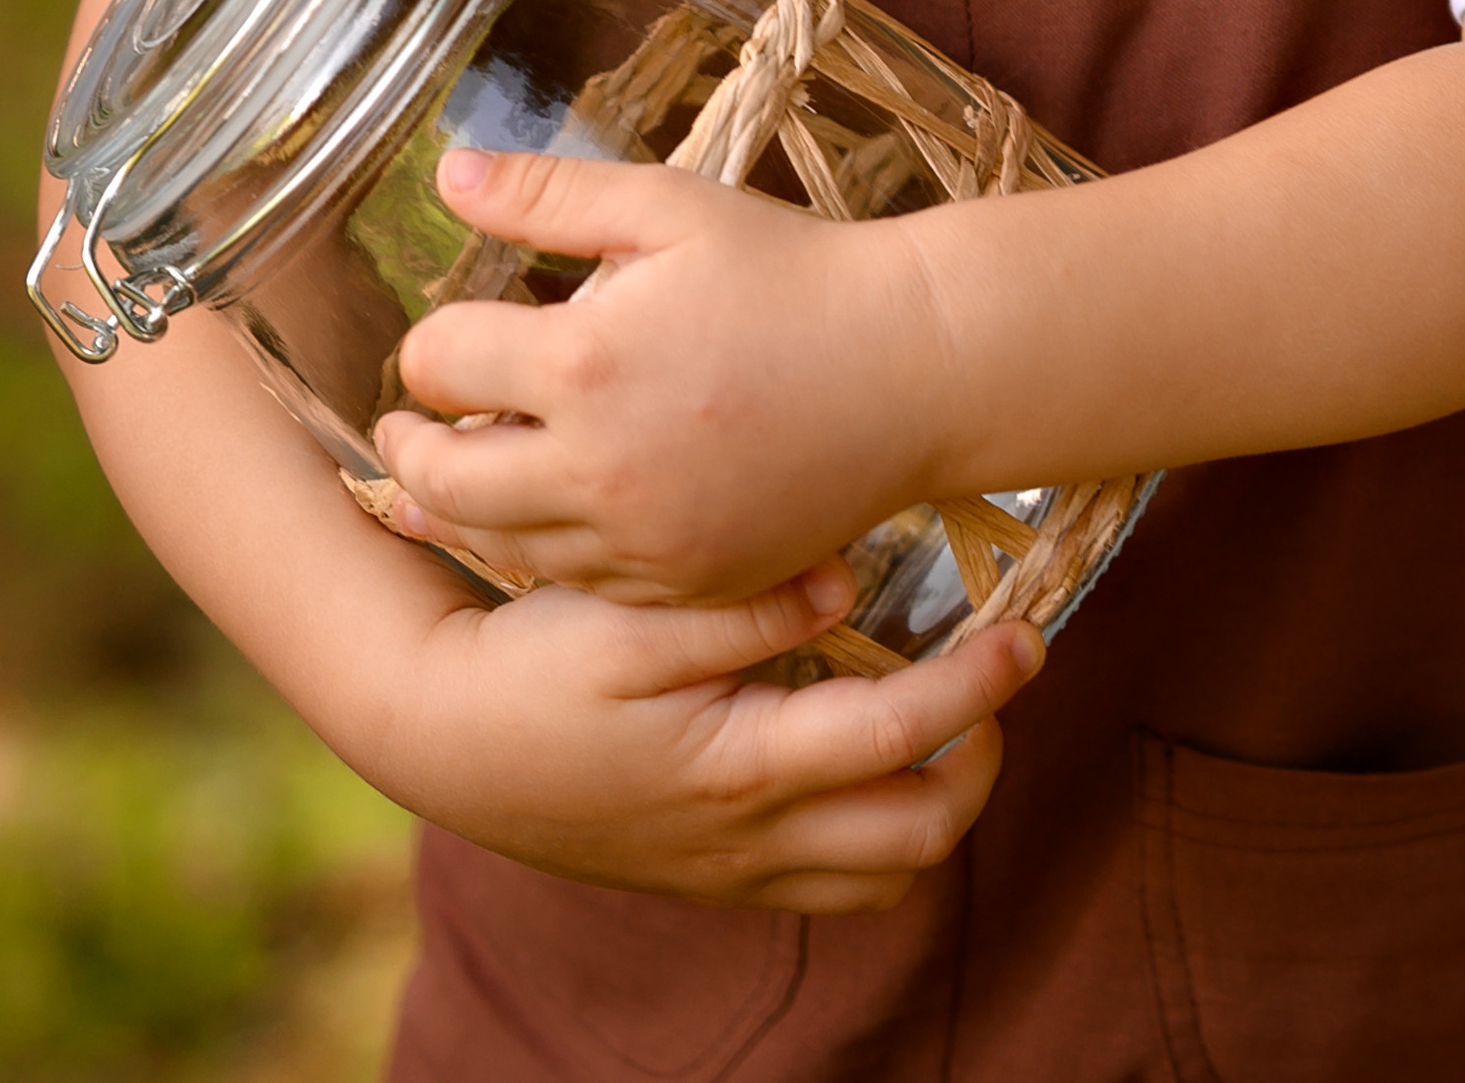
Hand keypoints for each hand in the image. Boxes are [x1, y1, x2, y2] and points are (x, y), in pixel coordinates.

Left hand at [374, 148, 958, 603]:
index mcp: (584, 361)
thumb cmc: (790, 270)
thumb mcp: (670, 207)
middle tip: (405, 430)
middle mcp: (599, 467)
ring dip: (468, 507)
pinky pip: (579, 585)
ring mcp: (643, 540)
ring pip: (501, 544)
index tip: (449, 338)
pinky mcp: (684, 585)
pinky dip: (548, 550)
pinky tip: (550, 513)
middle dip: (410, 447)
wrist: (911, 368)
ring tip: (459, 474)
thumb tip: (446, 171)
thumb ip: (550, 194)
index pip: (439, 365)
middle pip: (443, 479)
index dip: (431, 345)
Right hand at [390, 555, 1040, 909]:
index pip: (897, 740)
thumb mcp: (627, 617)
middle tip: (994, 678)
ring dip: (932, 804)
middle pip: (916, 838)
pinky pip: (826, 879)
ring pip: (878, 876)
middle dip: (979, 762)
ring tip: (942, 716)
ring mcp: (726, 869)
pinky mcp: (706, 873)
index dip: (975, 688)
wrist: (441, 739)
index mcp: (735, 769)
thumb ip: (743, 605)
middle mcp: (745, 840)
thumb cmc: (531, 663)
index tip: (1023, 632)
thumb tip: (847, 586)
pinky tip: (856, 751)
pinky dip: (871, 828)